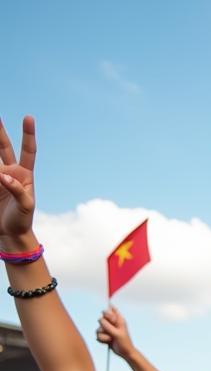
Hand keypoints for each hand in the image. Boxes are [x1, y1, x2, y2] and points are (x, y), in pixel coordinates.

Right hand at [0, 115, 36, 244]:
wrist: (10, 234)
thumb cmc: (22, 220)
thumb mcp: (26, 207)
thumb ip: (18, 190)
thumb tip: (4, 176)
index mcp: (25, 174)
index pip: (28, 151)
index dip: (28, 134)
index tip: (28, 117)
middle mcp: (9, 171)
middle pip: (2, 146)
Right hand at [95, 306, 134, 358]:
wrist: (124, 352)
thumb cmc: (124, 342)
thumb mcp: (117, 333)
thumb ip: (108, 326)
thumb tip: (100, 319)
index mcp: (118, 320)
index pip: (108, 311)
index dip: (108, 315)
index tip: (112, 321)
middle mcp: (112, 323)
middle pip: (101, 319)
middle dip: (104, 327)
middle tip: (112, 331)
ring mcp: (107, 329)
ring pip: (98, 329)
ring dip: (104, 335)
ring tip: (111, 339)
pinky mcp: (104, 335)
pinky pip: (97, 335)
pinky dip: (102, 339)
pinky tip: (108, 342)